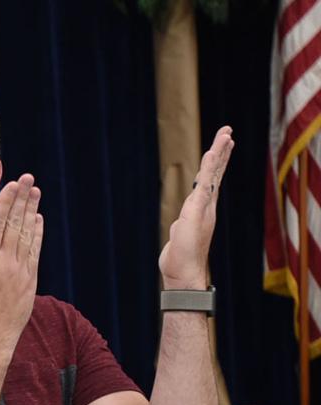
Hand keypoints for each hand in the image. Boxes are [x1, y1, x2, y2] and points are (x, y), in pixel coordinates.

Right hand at [0, 174, 42, 343]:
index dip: (5, 203)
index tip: (12, 186)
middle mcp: (6, 263)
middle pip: (14, 224)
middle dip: (21, 199)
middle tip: (27, 179)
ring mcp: (20, 270)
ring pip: (27, 234)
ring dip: (31, 211)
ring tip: (35, 192)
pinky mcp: (30, 280)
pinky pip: (34, 250)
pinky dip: (36, 233)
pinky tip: (37, 220)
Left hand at [159, 126, 233, 288]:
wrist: (184, 272)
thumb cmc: (181, 256)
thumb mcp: (180, 234)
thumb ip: (182, 225)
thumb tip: (178, 225)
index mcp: (202, 207)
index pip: (210, 178)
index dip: (217, 161)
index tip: (224, 143)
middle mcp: (206, 204)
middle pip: (215, 172)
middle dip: (221, 150)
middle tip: (228, 130)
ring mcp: (203, 207)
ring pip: (212, 175)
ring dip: (218, 154)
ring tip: (226, 135)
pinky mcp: (197, 211)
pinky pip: (204, 185)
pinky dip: (209, 169)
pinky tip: (211, 154)